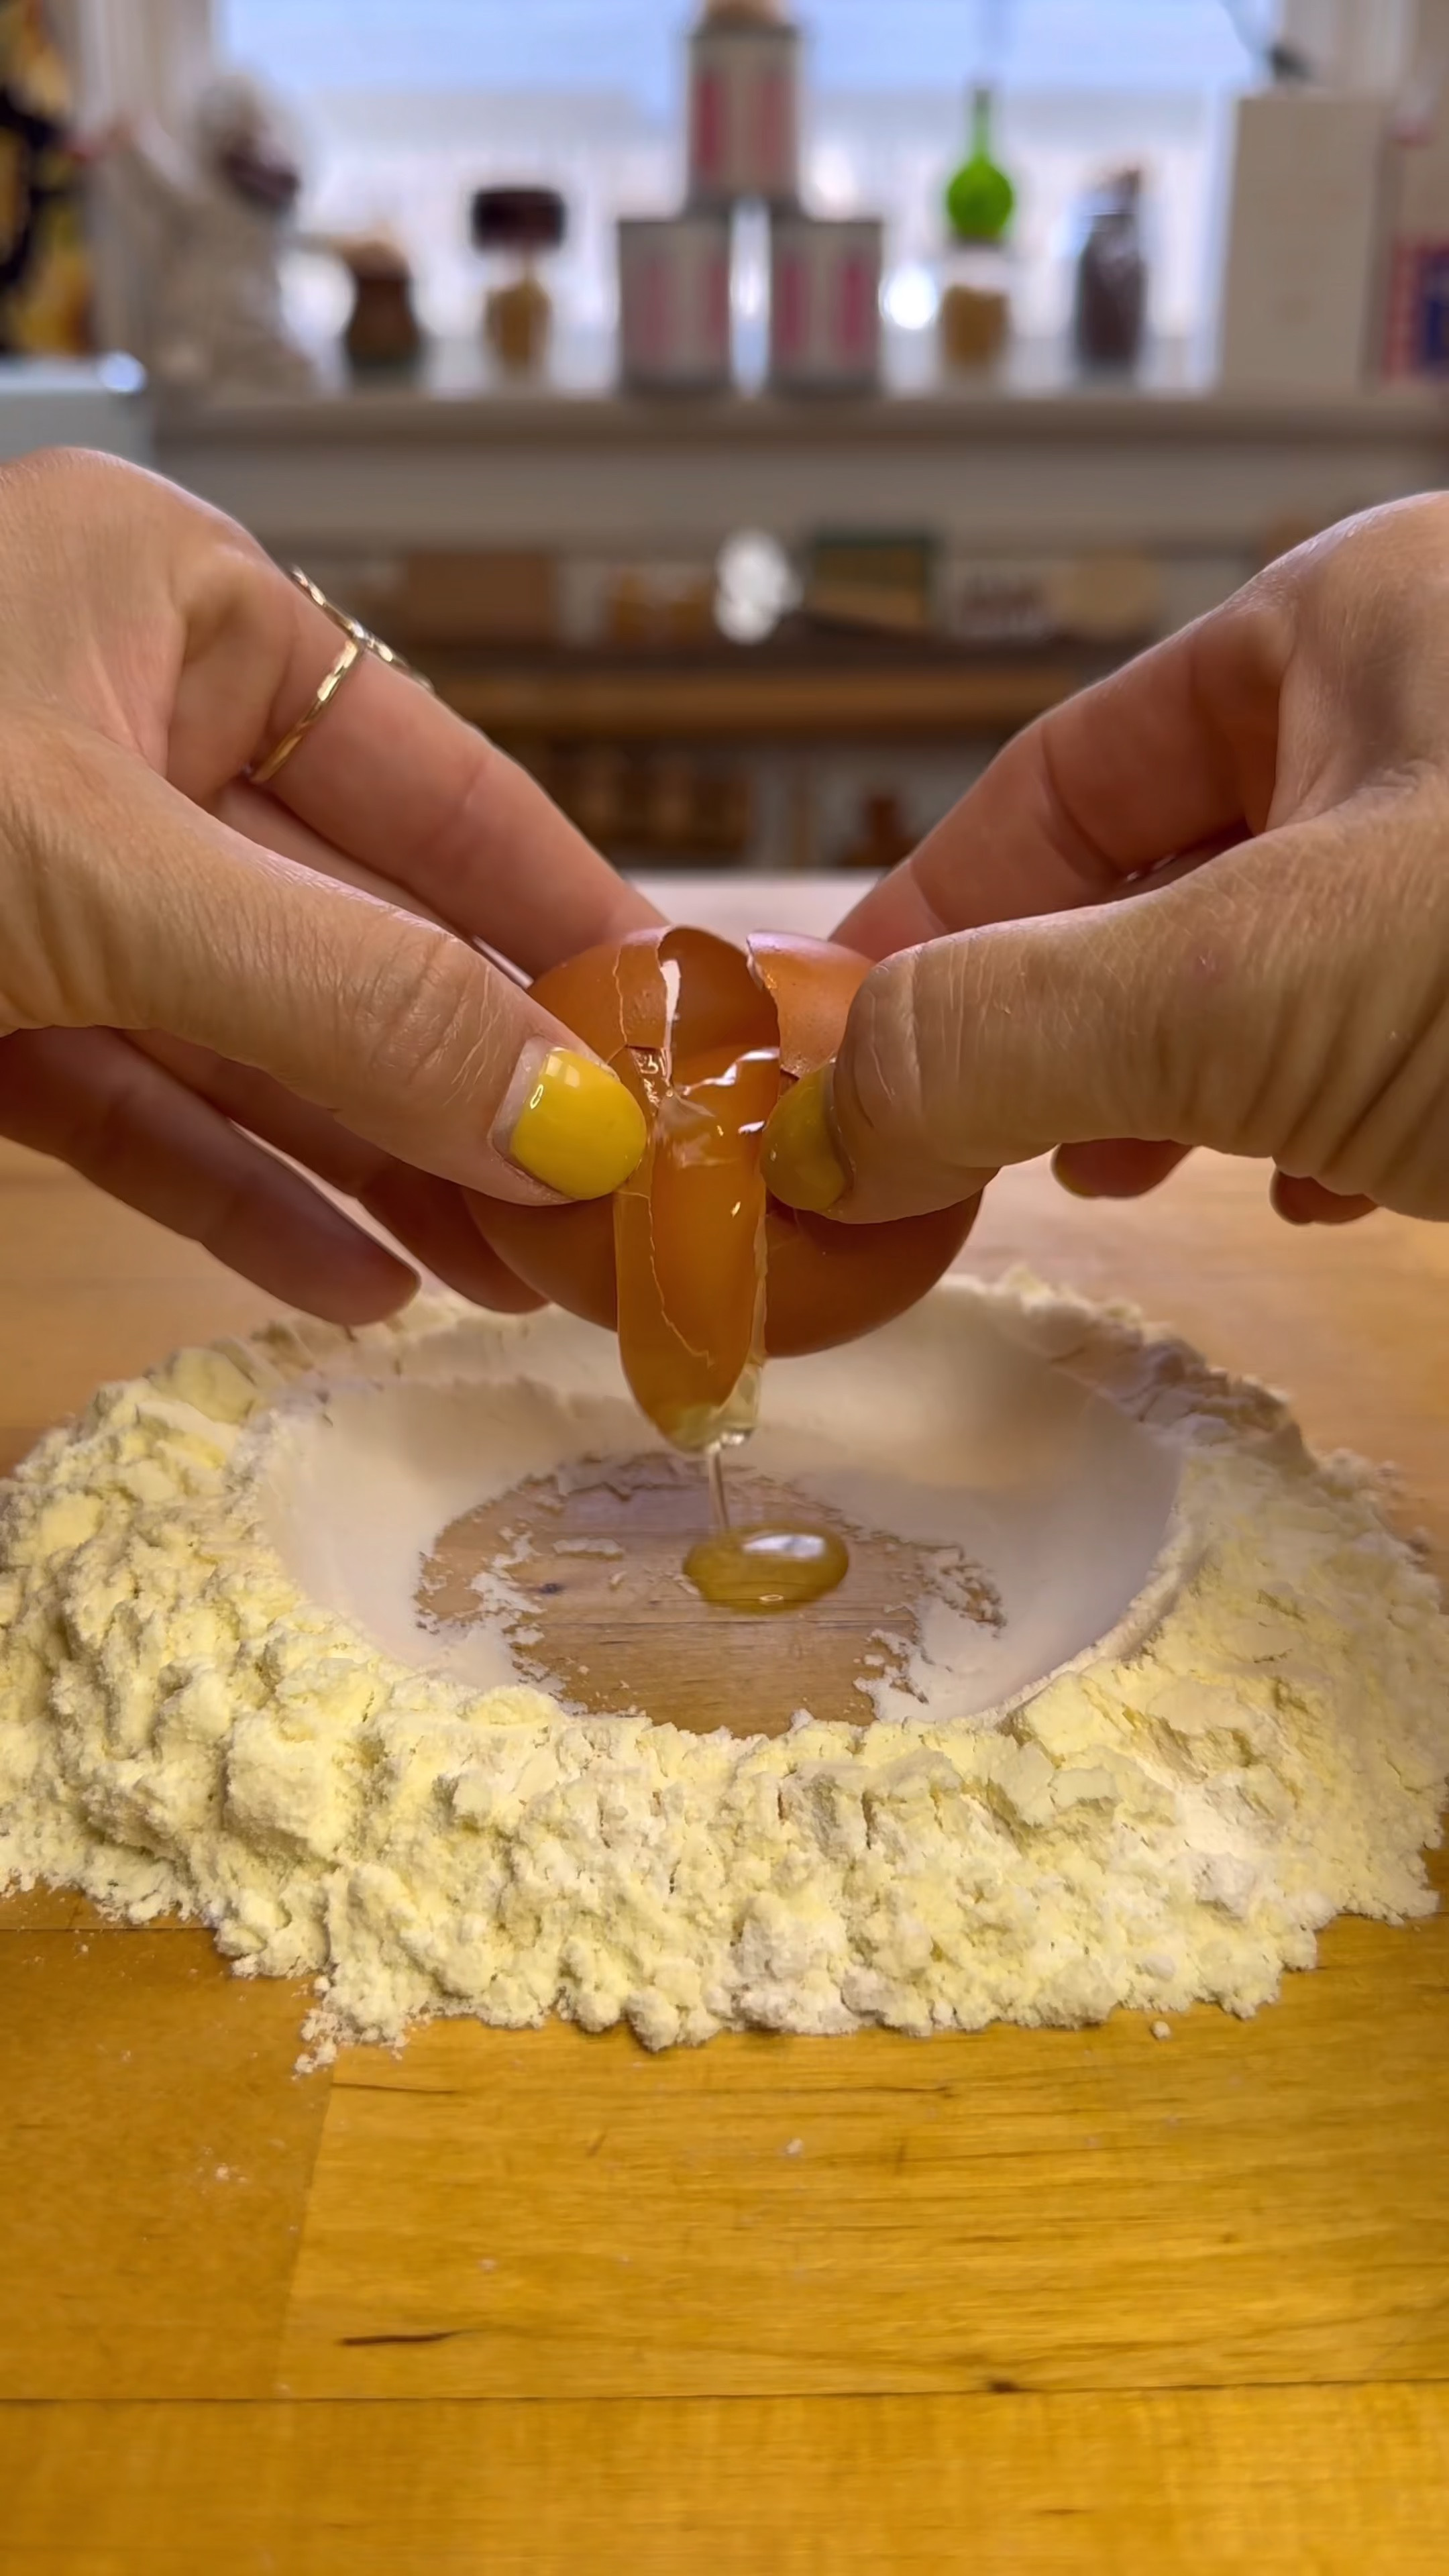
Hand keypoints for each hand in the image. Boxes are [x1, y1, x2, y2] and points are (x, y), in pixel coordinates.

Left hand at [0, 449, 660, 1320]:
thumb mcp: (101, 879)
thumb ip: (347, 999)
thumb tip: (581, 1117)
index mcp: (172, 611)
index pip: (433, 775)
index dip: (563, 916)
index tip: (684, 1041)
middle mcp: (121, 739)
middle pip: (360, 931)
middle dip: (487, 1081)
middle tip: (618, 1216)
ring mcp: (45, 888)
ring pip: (264, 1041)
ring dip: (388, 1165)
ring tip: (520, 1279)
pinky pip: (147, 1114)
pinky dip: (246, 1199)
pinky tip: (361, 1283)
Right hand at [763, 499, 1448, 1229]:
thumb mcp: (1250, 986)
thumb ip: (1001, 1037)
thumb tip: (821, 1127)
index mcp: (1350, 620)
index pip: (1063, 771)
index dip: (930, 920)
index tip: (836, 1052)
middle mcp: (1428, 710)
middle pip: (1156, 873)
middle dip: (1051, 1022)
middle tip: (969, 1143)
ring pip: (1267, 959)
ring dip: (1171, 1082)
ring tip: (1118, 1174)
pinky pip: (1382, 1025)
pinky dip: (1314, 1112)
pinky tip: (1305, 1188)